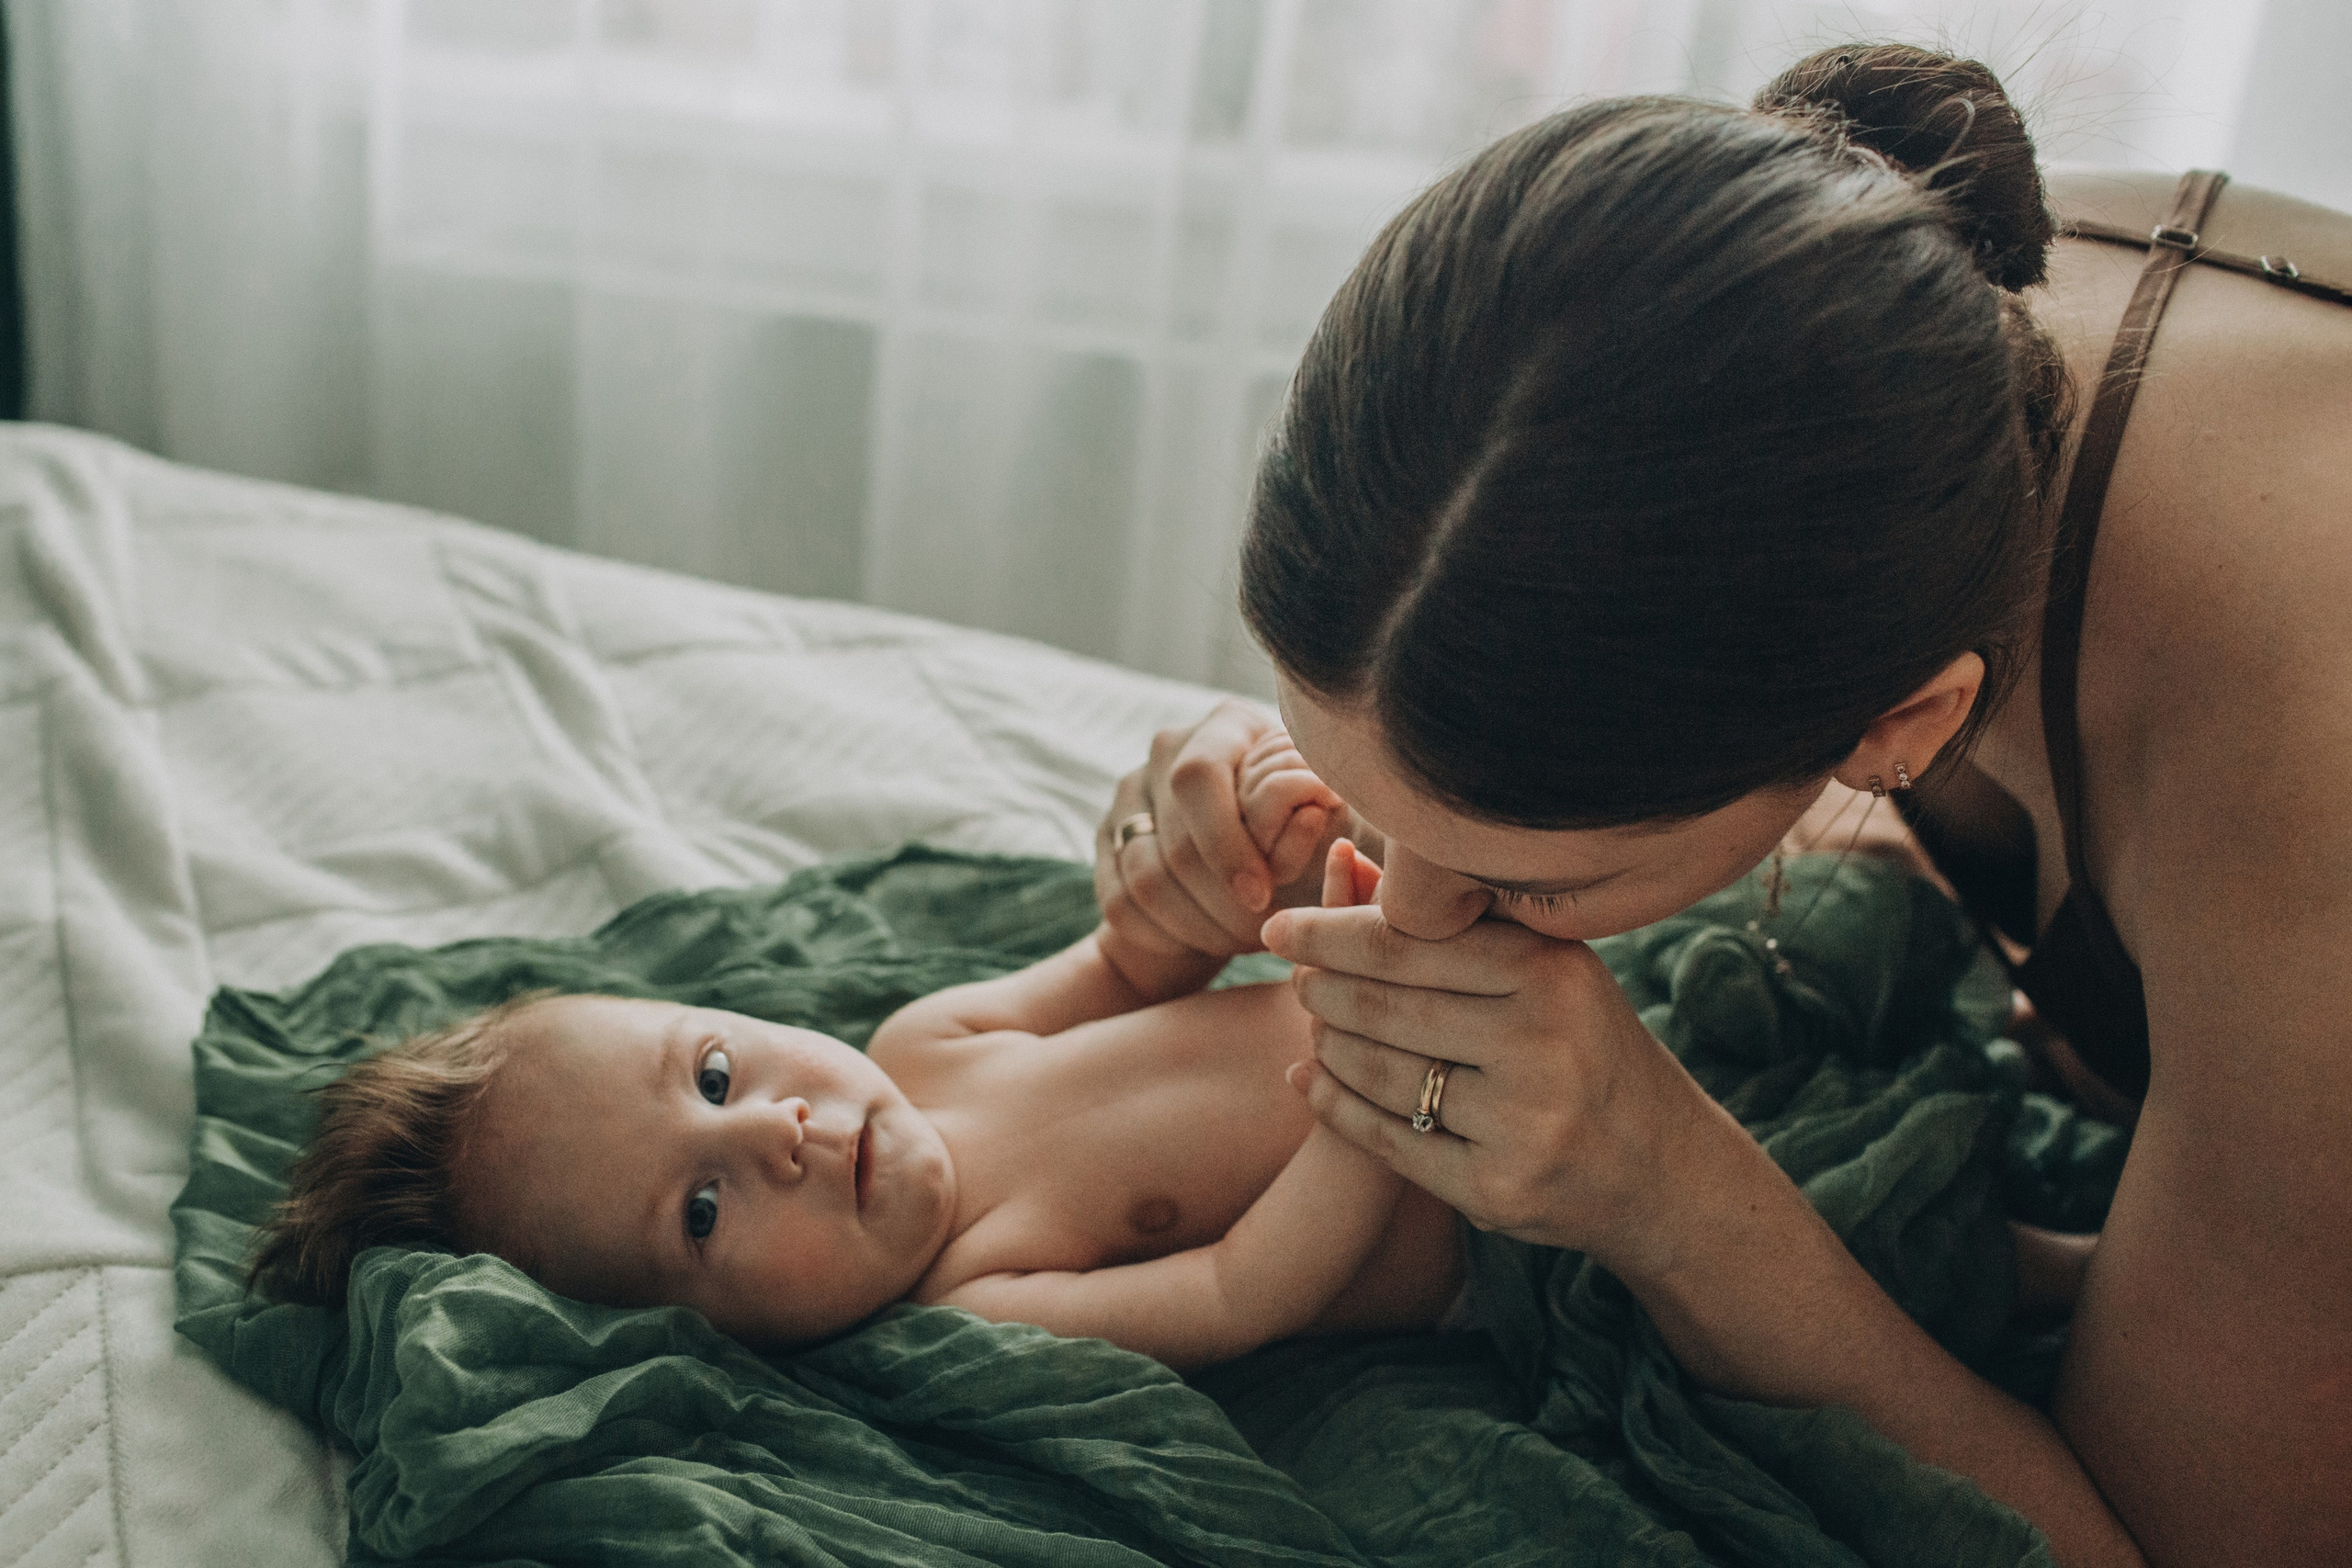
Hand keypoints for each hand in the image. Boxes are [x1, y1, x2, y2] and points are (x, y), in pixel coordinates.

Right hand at [1096, 700, 1343, 962]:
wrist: (1260, 863)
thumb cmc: (1316, 838)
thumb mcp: (1333, 825)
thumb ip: (1328, 818)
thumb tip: (1312, 813)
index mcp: (1228, 724)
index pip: (1198, 776)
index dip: (1226, 844)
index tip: (1262, 896)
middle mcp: (1168, 747)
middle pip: (1173, 839)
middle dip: (1221, 903)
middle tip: (1261, 934)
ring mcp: (1130, 792)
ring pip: (1144, 877)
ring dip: (1196, 925)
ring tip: (1240, 940)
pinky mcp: (1108, 838)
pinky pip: (1120, 902)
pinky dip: (1165, 935)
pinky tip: (1205, 941)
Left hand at [1263, 903, 1710, 1272]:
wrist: (1665, 1167)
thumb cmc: (1589, 1045)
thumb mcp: (1547, 972)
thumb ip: (1456, 923)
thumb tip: (1353, 862)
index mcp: (1551, 972)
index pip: (1409, 943)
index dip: (1329, 934)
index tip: (1278, 926)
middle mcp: (1542, 1044)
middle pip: (1386, 1008)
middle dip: (1321, 989)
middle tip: (1293, 976)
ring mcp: (1521, 1123)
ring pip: (1382, 1075)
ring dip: (1328, 1046)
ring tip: (1310, 1025)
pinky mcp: (1498, 1189)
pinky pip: (1389, 1143)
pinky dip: (1337, 1107)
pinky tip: (1311, 1081)